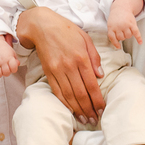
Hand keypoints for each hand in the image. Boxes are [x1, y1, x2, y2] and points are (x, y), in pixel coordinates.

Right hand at [0, 36, 19, 78]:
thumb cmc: (4, 49)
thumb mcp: (12, 53)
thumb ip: (15, 60)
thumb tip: (18, 64)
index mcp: (9, 57)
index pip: (14, 68)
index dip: (14, 69)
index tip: (12, 68)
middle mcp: (2, 60)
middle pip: (6, 72)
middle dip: (6, 73)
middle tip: (5, 70)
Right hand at [17, 7, 104, 122]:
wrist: (41, 25)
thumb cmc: (66, 29)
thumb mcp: (85, 38)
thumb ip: (94, 57)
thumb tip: (101, 75)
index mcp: (81, 57)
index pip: (92, 84)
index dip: (98, 99)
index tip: (102, 109)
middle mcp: (69, 66)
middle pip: (81, 93)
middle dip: (89, 108)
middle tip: (95, 119)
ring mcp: (57, 70)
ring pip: (69, 95)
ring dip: (78, 109)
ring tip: (85, 119)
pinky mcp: (48, 72)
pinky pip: (57, 91)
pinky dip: (64, 103)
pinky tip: (70, 110)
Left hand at [105, 0, 142, 48]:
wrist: (121, 7)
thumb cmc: (115, 18)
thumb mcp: (110, 24)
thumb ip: (112, 32)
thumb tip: (116, 44)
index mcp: (111, 27)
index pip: (112, 38)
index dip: (115, 43)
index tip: (118, 47)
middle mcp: (118, 26)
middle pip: (122, 38)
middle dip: (123, 36)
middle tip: (122, 31)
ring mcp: (125, 25)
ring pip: (128, 36)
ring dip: (128, 35)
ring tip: (127, 30)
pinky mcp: (132, 24)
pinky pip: (136, 33)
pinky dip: (139, 38)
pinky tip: (140, 42)